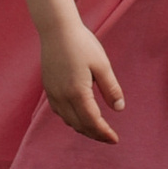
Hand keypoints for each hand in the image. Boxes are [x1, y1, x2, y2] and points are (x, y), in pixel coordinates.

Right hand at [40, 24, 123, 142]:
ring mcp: (53, 93)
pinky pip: (59, 112)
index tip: (115, 139)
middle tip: (109, 137)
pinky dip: (71, 119)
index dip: (104, 133)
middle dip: (95, 134)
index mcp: (77, 93)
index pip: (92, 122)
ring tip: (97, 128)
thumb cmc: (82, 44)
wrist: (57, 30)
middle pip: (79, 125)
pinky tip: (79, 115)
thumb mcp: (102, 65)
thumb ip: (111, 89)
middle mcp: (62, 97)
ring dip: (83, 128)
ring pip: (68, 120)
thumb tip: (119, 109)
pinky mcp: (48, 88)